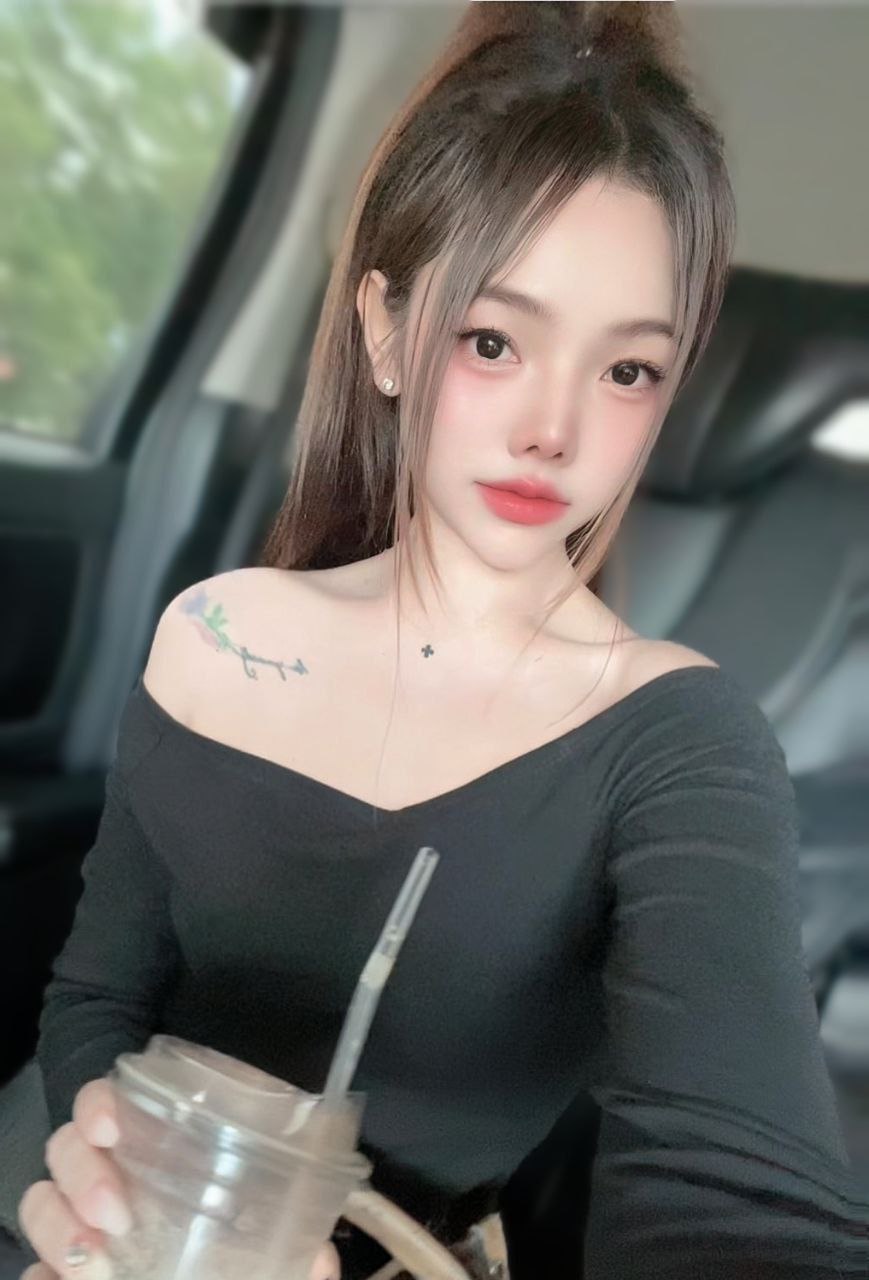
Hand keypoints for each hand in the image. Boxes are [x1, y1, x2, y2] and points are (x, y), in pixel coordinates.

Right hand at [18, 1078, 340, 1278]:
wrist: (222, 1264)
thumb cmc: (242, 1219)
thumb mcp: (267, 1209)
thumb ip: (294, 1227)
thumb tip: (321, 1259)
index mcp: (155, 1135)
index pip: (105, 1101)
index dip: (98, 1105)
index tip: (111, 1127)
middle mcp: (110, 1167)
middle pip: (66, 1150)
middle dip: (80, 1174)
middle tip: (113, 1213)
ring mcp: (83, 1215)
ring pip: (42, 1201)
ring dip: (58, 1226)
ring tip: (94, 1258)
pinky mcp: (70, 1260)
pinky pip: (38, 1263)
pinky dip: (42, 1272)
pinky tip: (56, 1279)